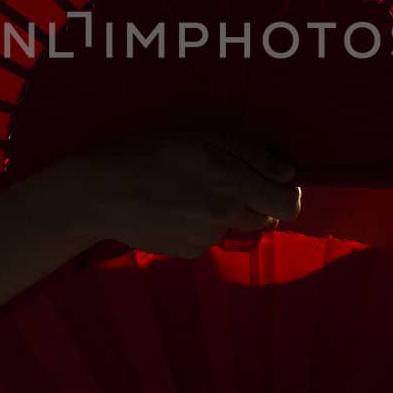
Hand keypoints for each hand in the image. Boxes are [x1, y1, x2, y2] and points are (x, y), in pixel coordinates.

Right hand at [40, 130, 301, 257]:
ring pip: (233, 225)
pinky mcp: (189, 253)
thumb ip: (250, 156)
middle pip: (265, 217)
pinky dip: (200, 225)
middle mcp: (225, 216)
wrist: (104, 194)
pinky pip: (208, 238)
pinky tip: (174, 210)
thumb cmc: (152, 153)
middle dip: (254, 200)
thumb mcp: (202, 139)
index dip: (288, 193)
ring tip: (188, 192)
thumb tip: (288, 174)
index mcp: (232, 184)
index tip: (274, 182)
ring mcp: (207, 239)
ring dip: (224, 211)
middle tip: (224, 180)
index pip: (288, 204)